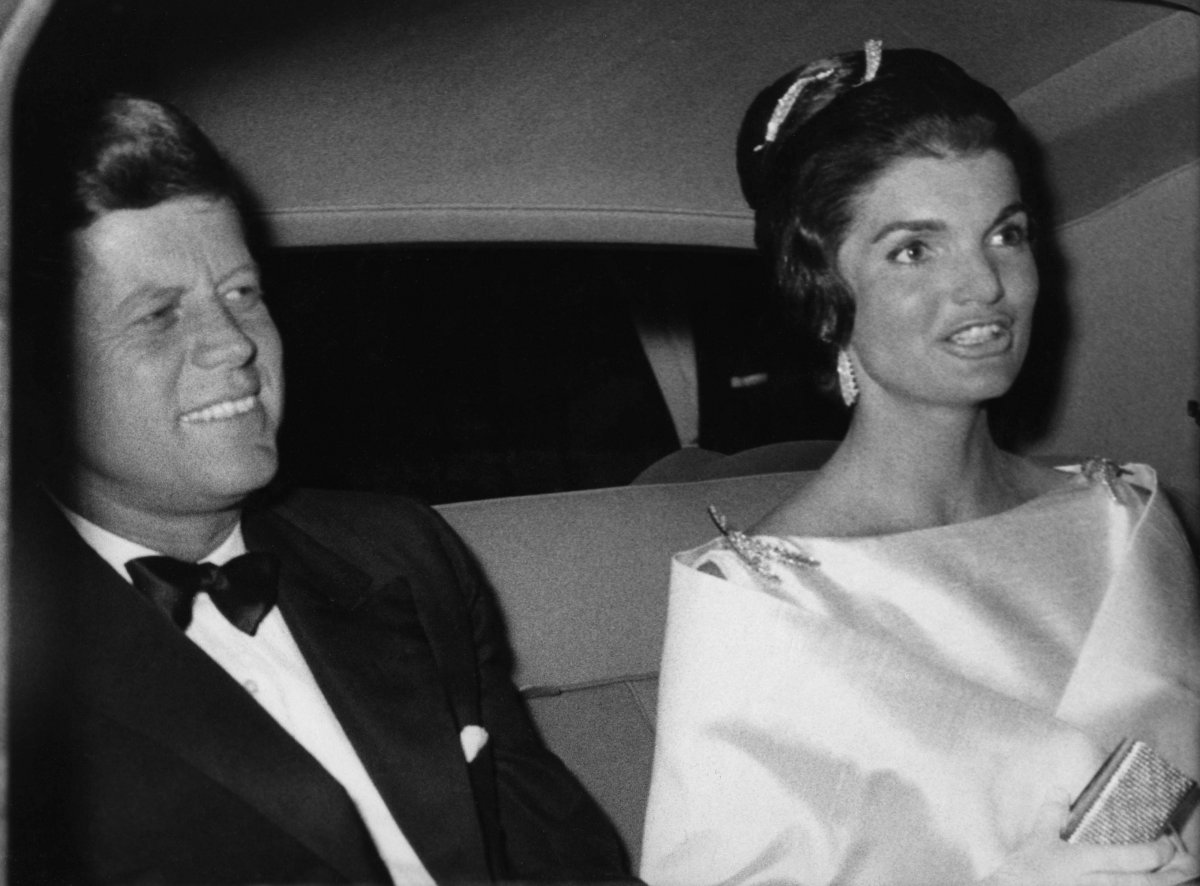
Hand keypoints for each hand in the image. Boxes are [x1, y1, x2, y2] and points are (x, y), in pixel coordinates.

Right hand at [980, 794, 1198, 885]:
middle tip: (1184, 862)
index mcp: (1085, 861)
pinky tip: (1146, 885)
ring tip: (1174, 879)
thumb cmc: (1024, 872)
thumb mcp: (1036, 839)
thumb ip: (1052, 814)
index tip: (1167, 841)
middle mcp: (1097, 884)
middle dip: (1173, 874)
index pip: (1134, 857)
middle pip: (1148, 883)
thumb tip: (1061, 790)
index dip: (1158, 850)